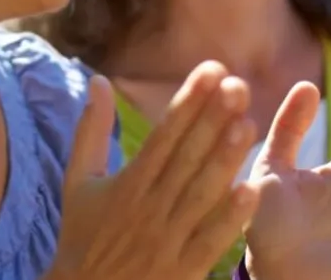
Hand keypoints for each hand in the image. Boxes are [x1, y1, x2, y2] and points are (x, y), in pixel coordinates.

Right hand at [49, 63, 259, 279]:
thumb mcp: (78, 182)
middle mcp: (149, 206)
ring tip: (248, 124)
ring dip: (225, 159)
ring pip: (201, 193)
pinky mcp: (183, 269)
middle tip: (238, 85)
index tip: (213, 69)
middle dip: (212, 119)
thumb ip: (90, 130)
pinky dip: (230, 217)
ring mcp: (168, 239)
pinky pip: (211, 240)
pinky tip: (252, 190)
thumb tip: (98, 79)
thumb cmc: (82, 237)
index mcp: (127, 183)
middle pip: (187, 156)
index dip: (189, 100)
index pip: (164, 134)